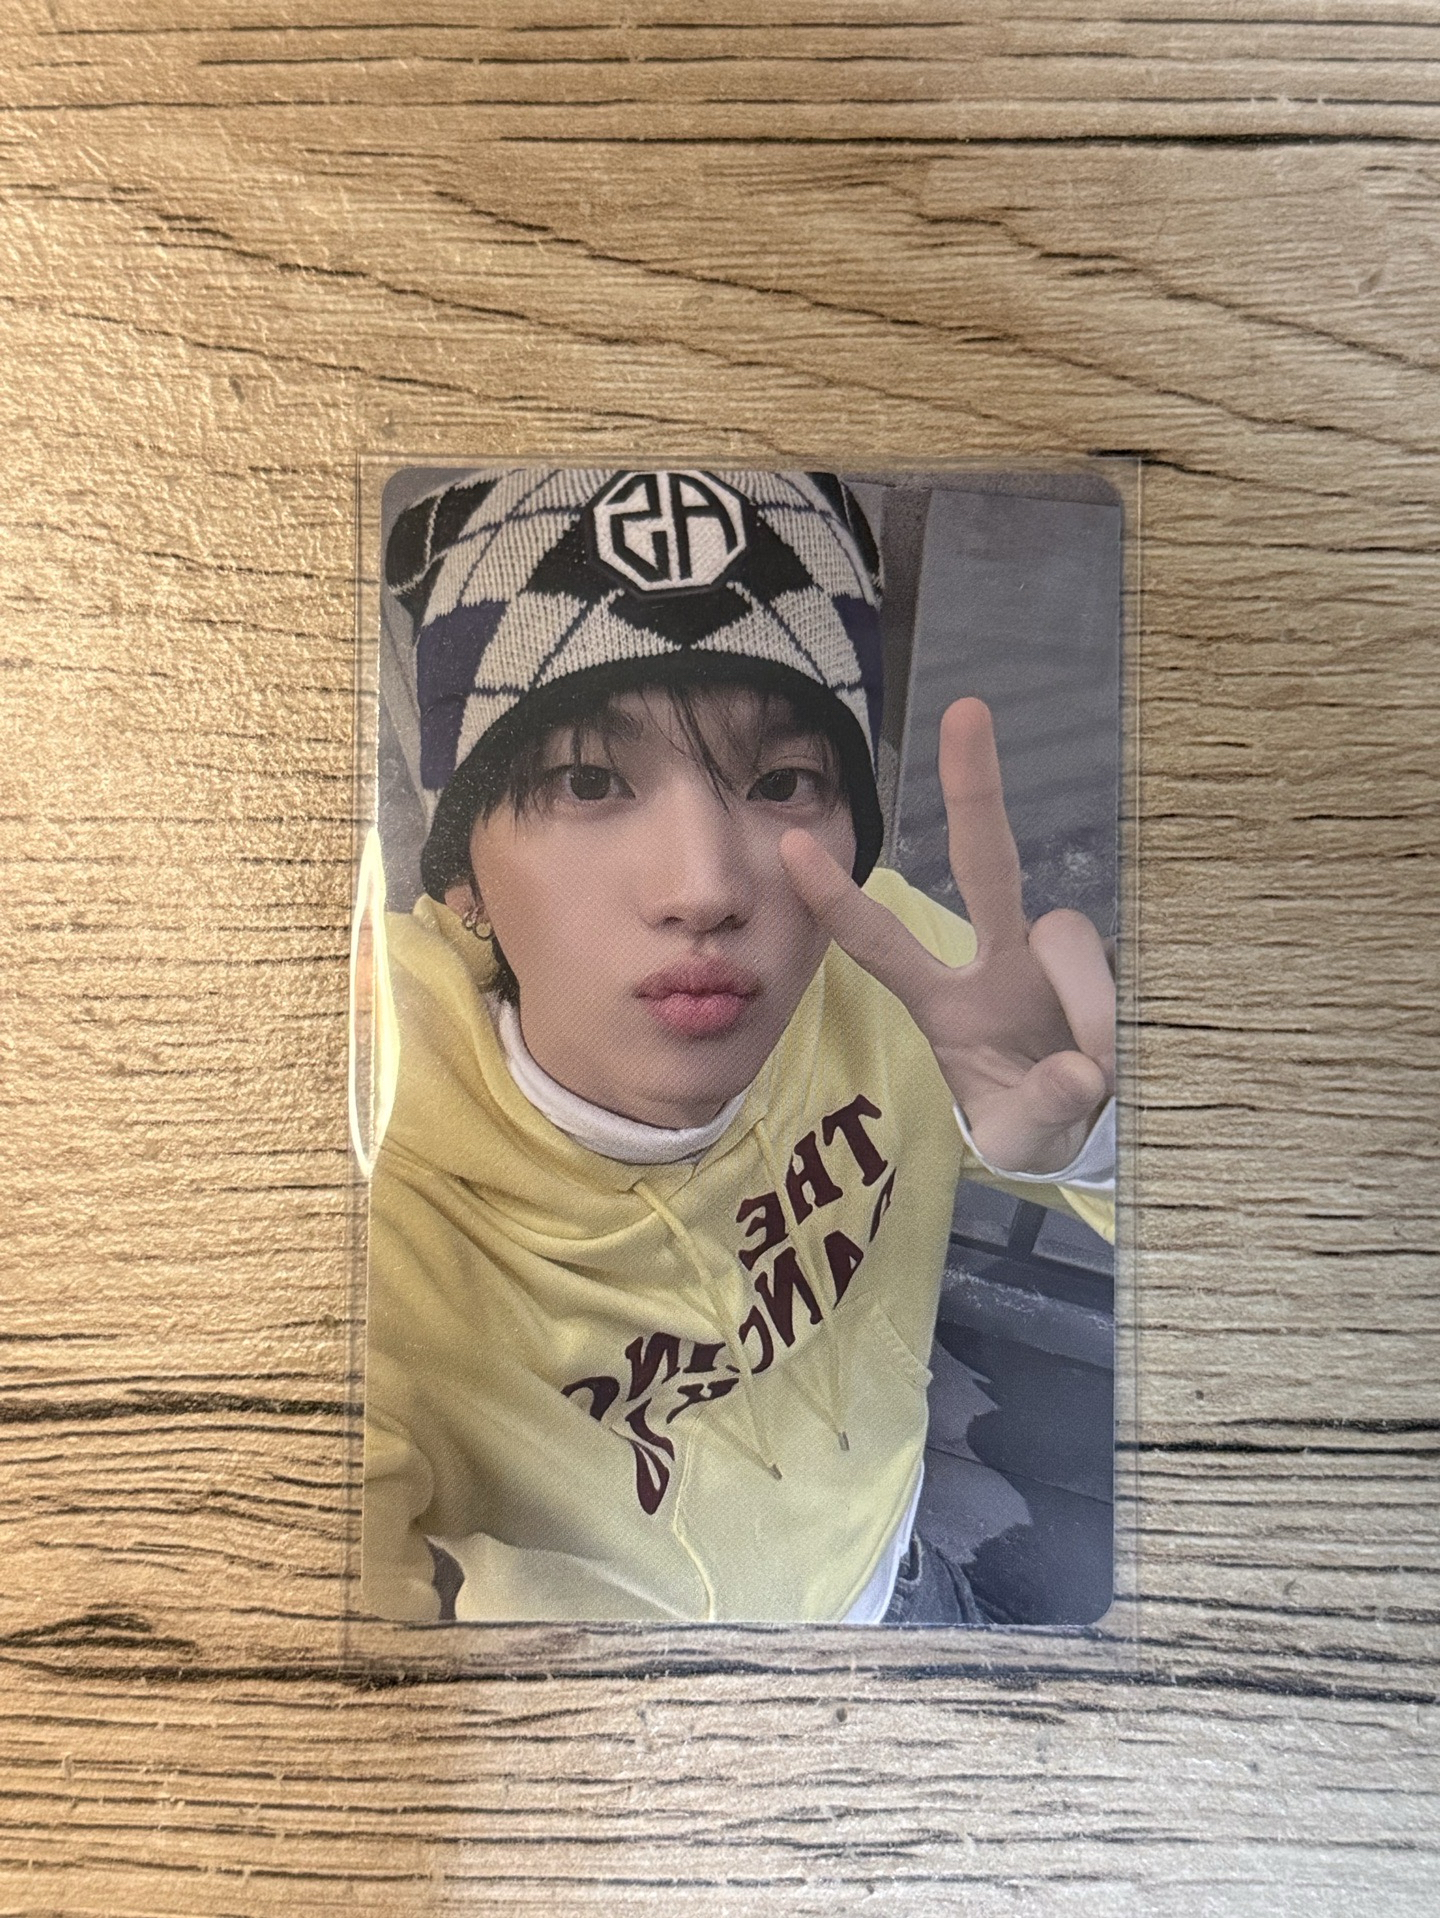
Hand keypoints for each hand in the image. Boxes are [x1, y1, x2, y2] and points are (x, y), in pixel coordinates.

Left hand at [779, 698, 1114, 1175]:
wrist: (1090, 1132)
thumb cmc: (1030, 1122)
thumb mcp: (1019, 1137)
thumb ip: (1039, 1110)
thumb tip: (1080, 1073)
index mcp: (945, 1002)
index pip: (883, 942)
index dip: (839, 900)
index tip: (790, 846)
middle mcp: (997, 961)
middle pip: (983, 862)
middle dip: (974, 788)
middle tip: (965, 709)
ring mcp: (1052, 958)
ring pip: (1065, 936)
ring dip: (1080, 1002)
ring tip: (1088, 1072)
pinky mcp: (1105, 966)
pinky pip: (1109, 974)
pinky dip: (1110, 1018)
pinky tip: (1113, 1060)